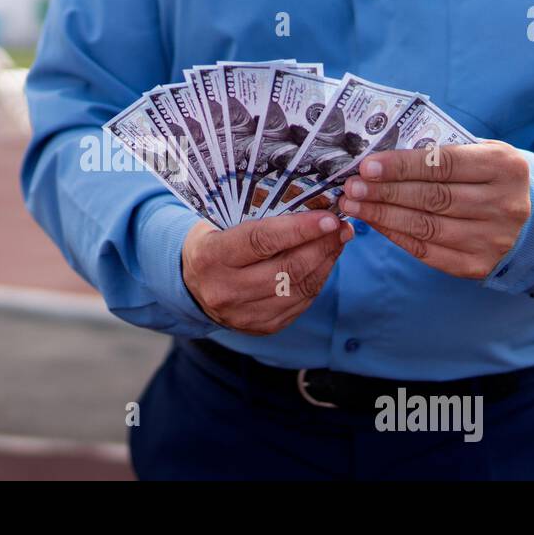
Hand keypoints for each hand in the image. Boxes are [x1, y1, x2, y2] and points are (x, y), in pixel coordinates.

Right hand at [182, 211, 352, 334]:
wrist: (192, 285)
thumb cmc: (212, 243)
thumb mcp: (219, 224)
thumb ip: (258, 217)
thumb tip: (310, 207)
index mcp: (211, 257)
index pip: (261, 241)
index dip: (299, 229)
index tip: (327, 218)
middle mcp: (225, 290)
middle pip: (286, 268)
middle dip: (321, 245)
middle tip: (341, 226)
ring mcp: (243, 314)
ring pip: (299, 288)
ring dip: (325, 262)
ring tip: (338, 240)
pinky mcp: (261, 327)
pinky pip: (300, 303)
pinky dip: (317, 280)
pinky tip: (324, 261)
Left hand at [339, 141, 530, 278]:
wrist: (532, 218)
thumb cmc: (490, 177)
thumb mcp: (480, 152)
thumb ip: (440, 152)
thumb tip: (382, 159)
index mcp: (505, 167)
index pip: (443, 164)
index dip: (402, 166)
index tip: (368, 166)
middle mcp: (504, 205)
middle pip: (432, 197)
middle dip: (385, 192)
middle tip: (352, 187)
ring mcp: (493, 239)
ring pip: (426, 226)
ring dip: (382, 216)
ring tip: (353, 205)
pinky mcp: (478, 265)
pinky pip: (427, 251)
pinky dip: (395, 236)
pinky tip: (374, 223)